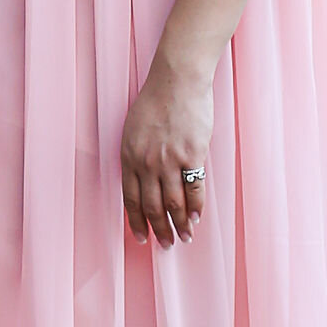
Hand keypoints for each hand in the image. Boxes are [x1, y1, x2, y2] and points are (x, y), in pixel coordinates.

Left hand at [120, 57, 211, 249]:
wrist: (177, 80)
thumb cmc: (156, 101)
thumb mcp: (134, 130)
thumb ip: (137, 157)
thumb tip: (145, 183)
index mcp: (129, 157)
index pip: (131, 199)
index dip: (136, 222)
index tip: (141, 238)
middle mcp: (147, 163)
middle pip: (153, 207)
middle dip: (159, 230)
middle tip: (166, 245)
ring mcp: (170, 160)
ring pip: (174, 203)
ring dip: (180, 225)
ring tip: (185, 238)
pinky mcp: (192, 154)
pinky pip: (195, 188)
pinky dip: (196, 207)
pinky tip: (197, 218)